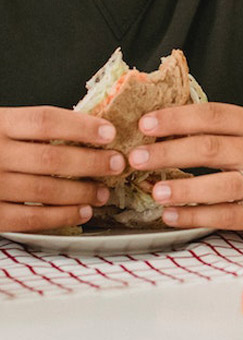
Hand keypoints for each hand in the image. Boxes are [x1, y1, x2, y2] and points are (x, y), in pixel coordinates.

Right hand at [0, 107, 125, 231]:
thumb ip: (29, 126)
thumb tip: (86, 128)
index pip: (44, 120)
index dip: (80, 126)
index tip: (109, 132)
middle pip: (51, 158)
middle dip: (91, 162)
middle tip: (117, 163)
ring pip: (44, 191)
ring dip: (80, 193)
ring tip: (103, 192)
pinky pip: (27, 219)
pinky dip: (59, 217)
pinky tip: (81, 212)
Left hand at [127, 103, 242, 238]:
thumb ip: (224, 128)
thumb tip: (167, 129)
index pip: (214, 115)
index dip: (177, 118)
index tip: (145, 124)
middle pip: (211, 148)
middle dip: (169, 152)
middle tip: (136, 157)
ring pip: (221, 184)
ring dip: (183, 187)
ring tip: (154, 190)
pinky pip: (227, 216)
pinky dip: (196, 216)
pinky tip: (172, 215)